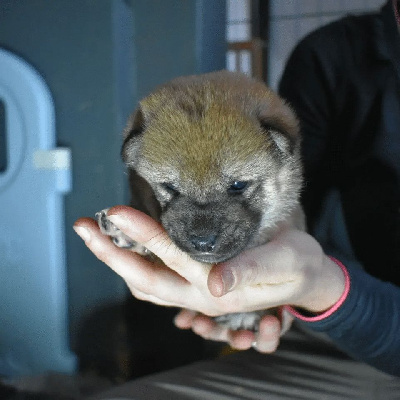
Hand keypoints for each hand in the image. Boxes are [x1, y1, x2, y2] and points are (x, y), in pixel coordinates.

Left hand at [74, 206, 345, 350]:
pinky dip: (135, 262)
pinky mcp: (198, 283)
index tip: (114, 212)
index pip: (170, 257)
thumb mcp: (281, 262)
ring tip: (97, 234)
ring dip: (118, 258)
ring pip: (146, 281)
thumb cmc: (296, 264)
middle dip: (110, 252)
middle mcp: (200, 294)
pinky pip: (157, 280)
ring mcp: (196, 291)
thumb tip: (214, 284)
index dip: (141, 234)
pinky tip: (125, 246)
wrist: (305, 277)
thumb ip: (247, 271)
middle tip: (83, 227)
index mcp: (218, 287)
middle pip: (144, 278)